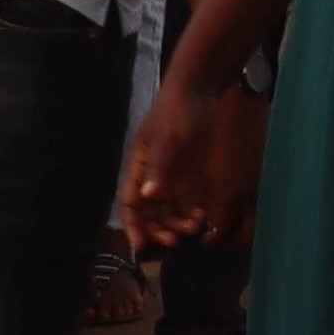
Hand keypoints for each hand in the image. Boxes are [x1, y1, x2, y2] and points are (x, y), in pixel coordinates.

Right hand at [117, 82, 246, 246]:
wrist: (201, 90)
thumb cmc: (177, 110)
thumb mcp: (167, 137)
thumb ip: (159, 166)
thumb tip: (146, 196)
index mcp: (138, 167)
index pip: (129, 203)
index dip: (132, 225)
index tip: (140, 245)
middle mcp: (152, 176)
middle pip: (150, 213)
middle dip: (159, 228)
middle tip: (176, 239)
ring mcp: (172, 176)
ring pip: (169, 210)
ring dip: (178, 223)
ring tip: (195, 226)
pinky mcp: (190, 175)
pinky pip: (187, 201)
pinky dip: (192, 212)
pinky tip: (204, 216)